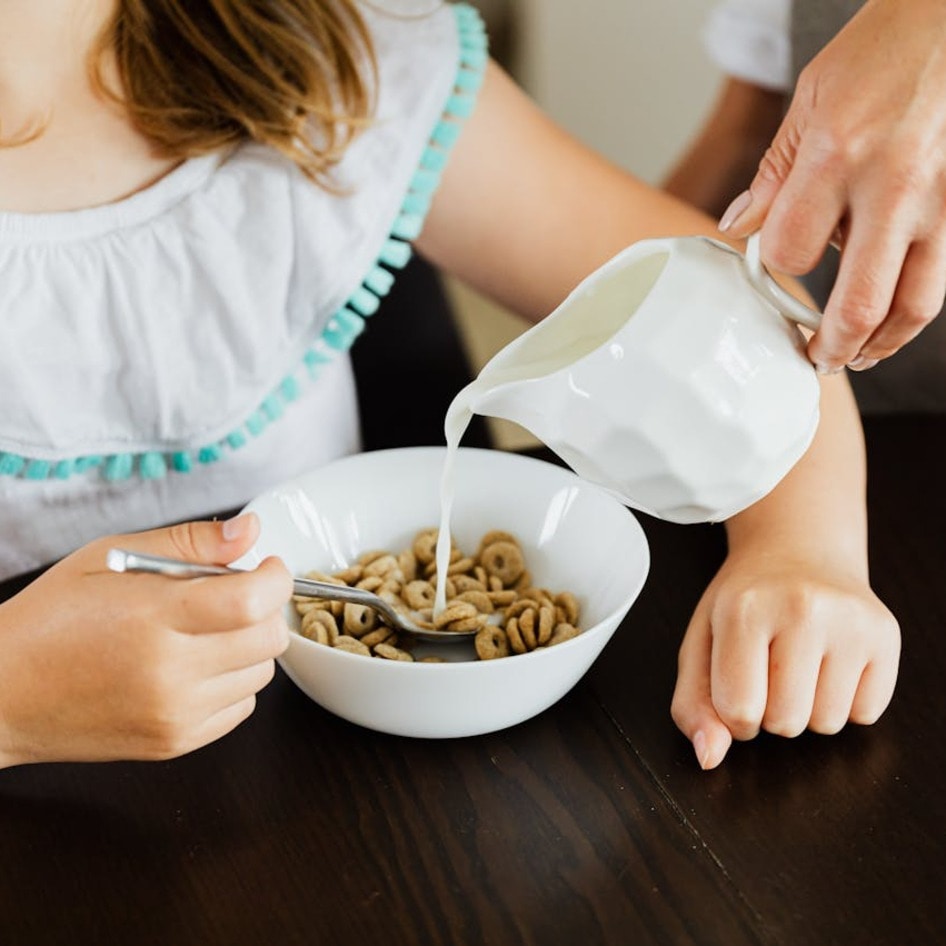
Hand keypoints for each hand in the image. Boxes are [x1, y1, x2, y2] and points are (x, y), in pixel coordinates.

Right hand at [0, 514, 291, 768]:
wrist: (3, 693)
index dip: (275, 578)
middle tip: (233, 596)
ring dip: (248, 647)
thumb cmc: (53, 618)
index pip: (252, 602)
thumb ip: (190, 542)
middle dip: (263, 609)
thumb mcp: (111, 557)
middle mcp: (170, 673)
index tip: (268, 567)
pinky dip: (231, 682)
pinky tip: (194, 666)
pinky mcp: (175, 743)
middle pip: (267, 639)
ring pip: (262, 674)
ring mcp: (174, 714)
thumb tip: (250, 530)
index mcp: (153, 618)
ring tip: (203, 633)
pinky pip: (241, 707)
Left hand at [671, 551, 899, 769]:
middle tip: (769, 667)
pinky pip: (866, 714)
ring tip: (798, 663)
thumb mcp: (701, 643)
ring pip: (827, 725)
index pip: (739, 711)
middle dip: (771, 711)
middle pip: (785, 723)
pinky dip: (845, 701)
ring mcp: (850, 621)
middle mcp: (802, 609)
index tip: (737, 684)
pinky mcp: (886, 634)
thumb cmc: (744, 603)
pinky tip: (829, 662)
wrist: (798, 551)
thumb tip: (709, 758)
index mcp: (744, 609)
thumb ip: (693, 705)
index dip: (734, 714)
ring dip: (808, 708)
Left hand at [719, 0, 945, 371]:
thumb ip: (774, 175)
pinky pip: (936, 281)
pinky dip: (909, 313)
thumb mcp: (808, 101)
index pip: (790, 252)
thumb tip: (740, 228)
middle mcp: (892, 190)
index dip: (771, 271)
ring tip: (854, 356)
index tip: (765, 271)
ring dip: (880, 345)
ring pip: (913, 305)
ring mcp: (936, 204)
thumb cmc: (880, 53)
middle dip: (831, 346)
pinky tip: (888, 324)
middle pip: (860, 302)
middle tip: (814, 360)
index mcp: (838, 159)